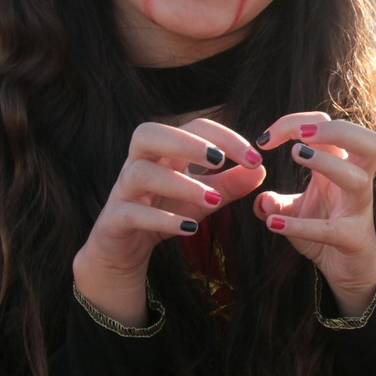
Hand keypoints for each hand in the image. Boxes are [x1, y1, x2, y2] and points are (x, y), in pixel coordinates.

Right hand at [72, 118, 264, 325]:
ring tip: (213, 200)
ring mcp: (123, 190)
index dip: (224, 137)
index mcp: (162, 151)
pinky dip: (161, 219)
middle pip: (149, 134)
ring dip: (179, 183)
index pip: (191, 127)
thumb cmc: (164, 212)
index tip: (255, 158)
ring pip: (141, 173)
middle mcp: (139, 163)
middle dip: (186, 143)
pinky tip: (189, 227)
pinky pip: (132, 213)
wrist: (124, 248)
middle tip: (221, 160)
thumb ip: (229, 183)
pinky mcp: (115, 219)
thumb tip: (260, 169)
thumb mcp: (201, 197)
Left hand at [250, 113, 375, 315]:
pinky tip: (273, 224)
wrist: (348, 270)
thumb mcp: (294, 211)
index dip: (296, 123)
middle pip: (367, 141)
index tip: (264, 140)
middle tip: (299, 135)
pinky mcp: (351, 238)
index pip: (329, 127)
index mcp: (342, 166)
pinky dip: (301, 225)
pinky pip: (330, 230)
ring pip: (356, 177)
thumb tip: (259, 197)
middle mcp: (356, 181)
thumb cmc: (326, 230)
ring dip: (326, 162)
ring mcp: (357, 209)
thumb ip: (273, 201)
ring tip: (296, 155)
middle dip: (335, 130)